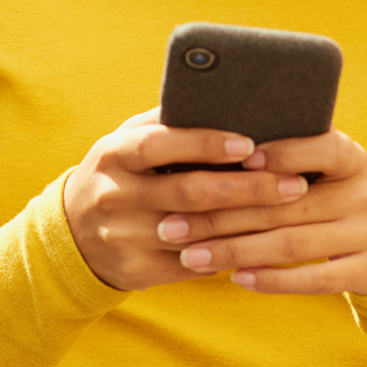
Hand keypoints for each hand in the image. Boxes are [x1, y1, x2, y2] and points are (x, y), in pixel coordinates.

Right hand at [62, 109, 311, 290]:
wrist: (72, 236)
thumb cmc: (119, 174)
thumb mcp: (127, 143)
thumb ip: (165, 122)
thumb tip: (223, 95)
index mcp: (113, 154)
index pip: (160, 144)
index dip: (205, 143)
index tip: (250, 144)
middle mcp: (114, 195)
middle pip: (188, 193)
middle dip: (247, 189)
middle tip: (293, 183)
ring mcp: (123, 237)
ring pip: (196, 233)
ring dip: (248, 224)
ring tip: (290, 214)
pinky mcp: (135, 271)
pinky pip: (191, 265)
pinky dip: (229, 254)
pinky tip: (264, 244)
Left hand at [160, 130, 366, 296]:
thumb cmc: (332, 195)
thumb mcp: (324, 169)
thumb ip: (287, 156)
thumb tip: (213, 149)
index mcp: (352, 158)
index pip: (319, 148)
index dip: (281, 153)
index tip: (235, 159)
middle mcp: (364, 194)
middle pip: (285, 205)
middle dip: (222, 214)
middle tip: (173, 224)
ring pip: (291, 244)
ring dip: (235, 251)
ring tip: (191, 255)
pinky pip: (314, 279)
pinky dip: (272, 279)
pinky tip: (236, 279)